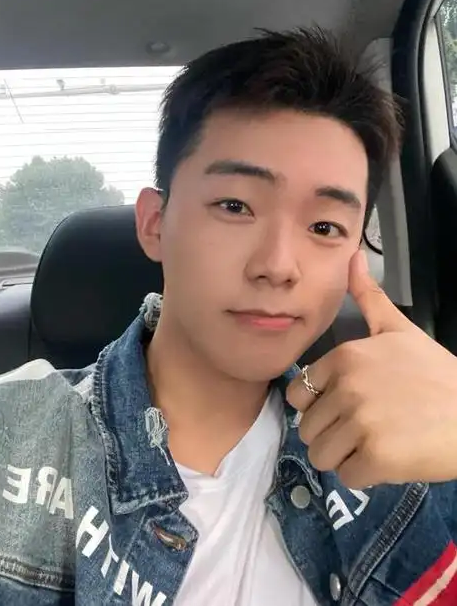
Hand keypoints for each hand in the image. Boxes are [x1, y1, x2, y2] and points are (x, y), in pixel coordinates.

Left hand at [286, 249, 456, 488]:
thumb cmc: (436, 375)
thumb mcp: (399, 330)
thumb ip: (368, 296)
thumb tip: (351, 257)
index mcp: (344, 357)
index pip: (297, 395)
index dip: (317, 406)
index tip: (344, 406)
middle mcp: (347, 387)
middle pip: (307, 428)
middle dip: (331, 434)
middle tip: (366, 427)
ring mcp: (361, 423)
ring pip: (321, 455)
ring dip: (345, 456)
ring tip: (376, 442)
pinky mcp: (376, 458)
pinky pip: (346, 476)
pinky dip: (365, 474)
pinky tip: (389, 458)